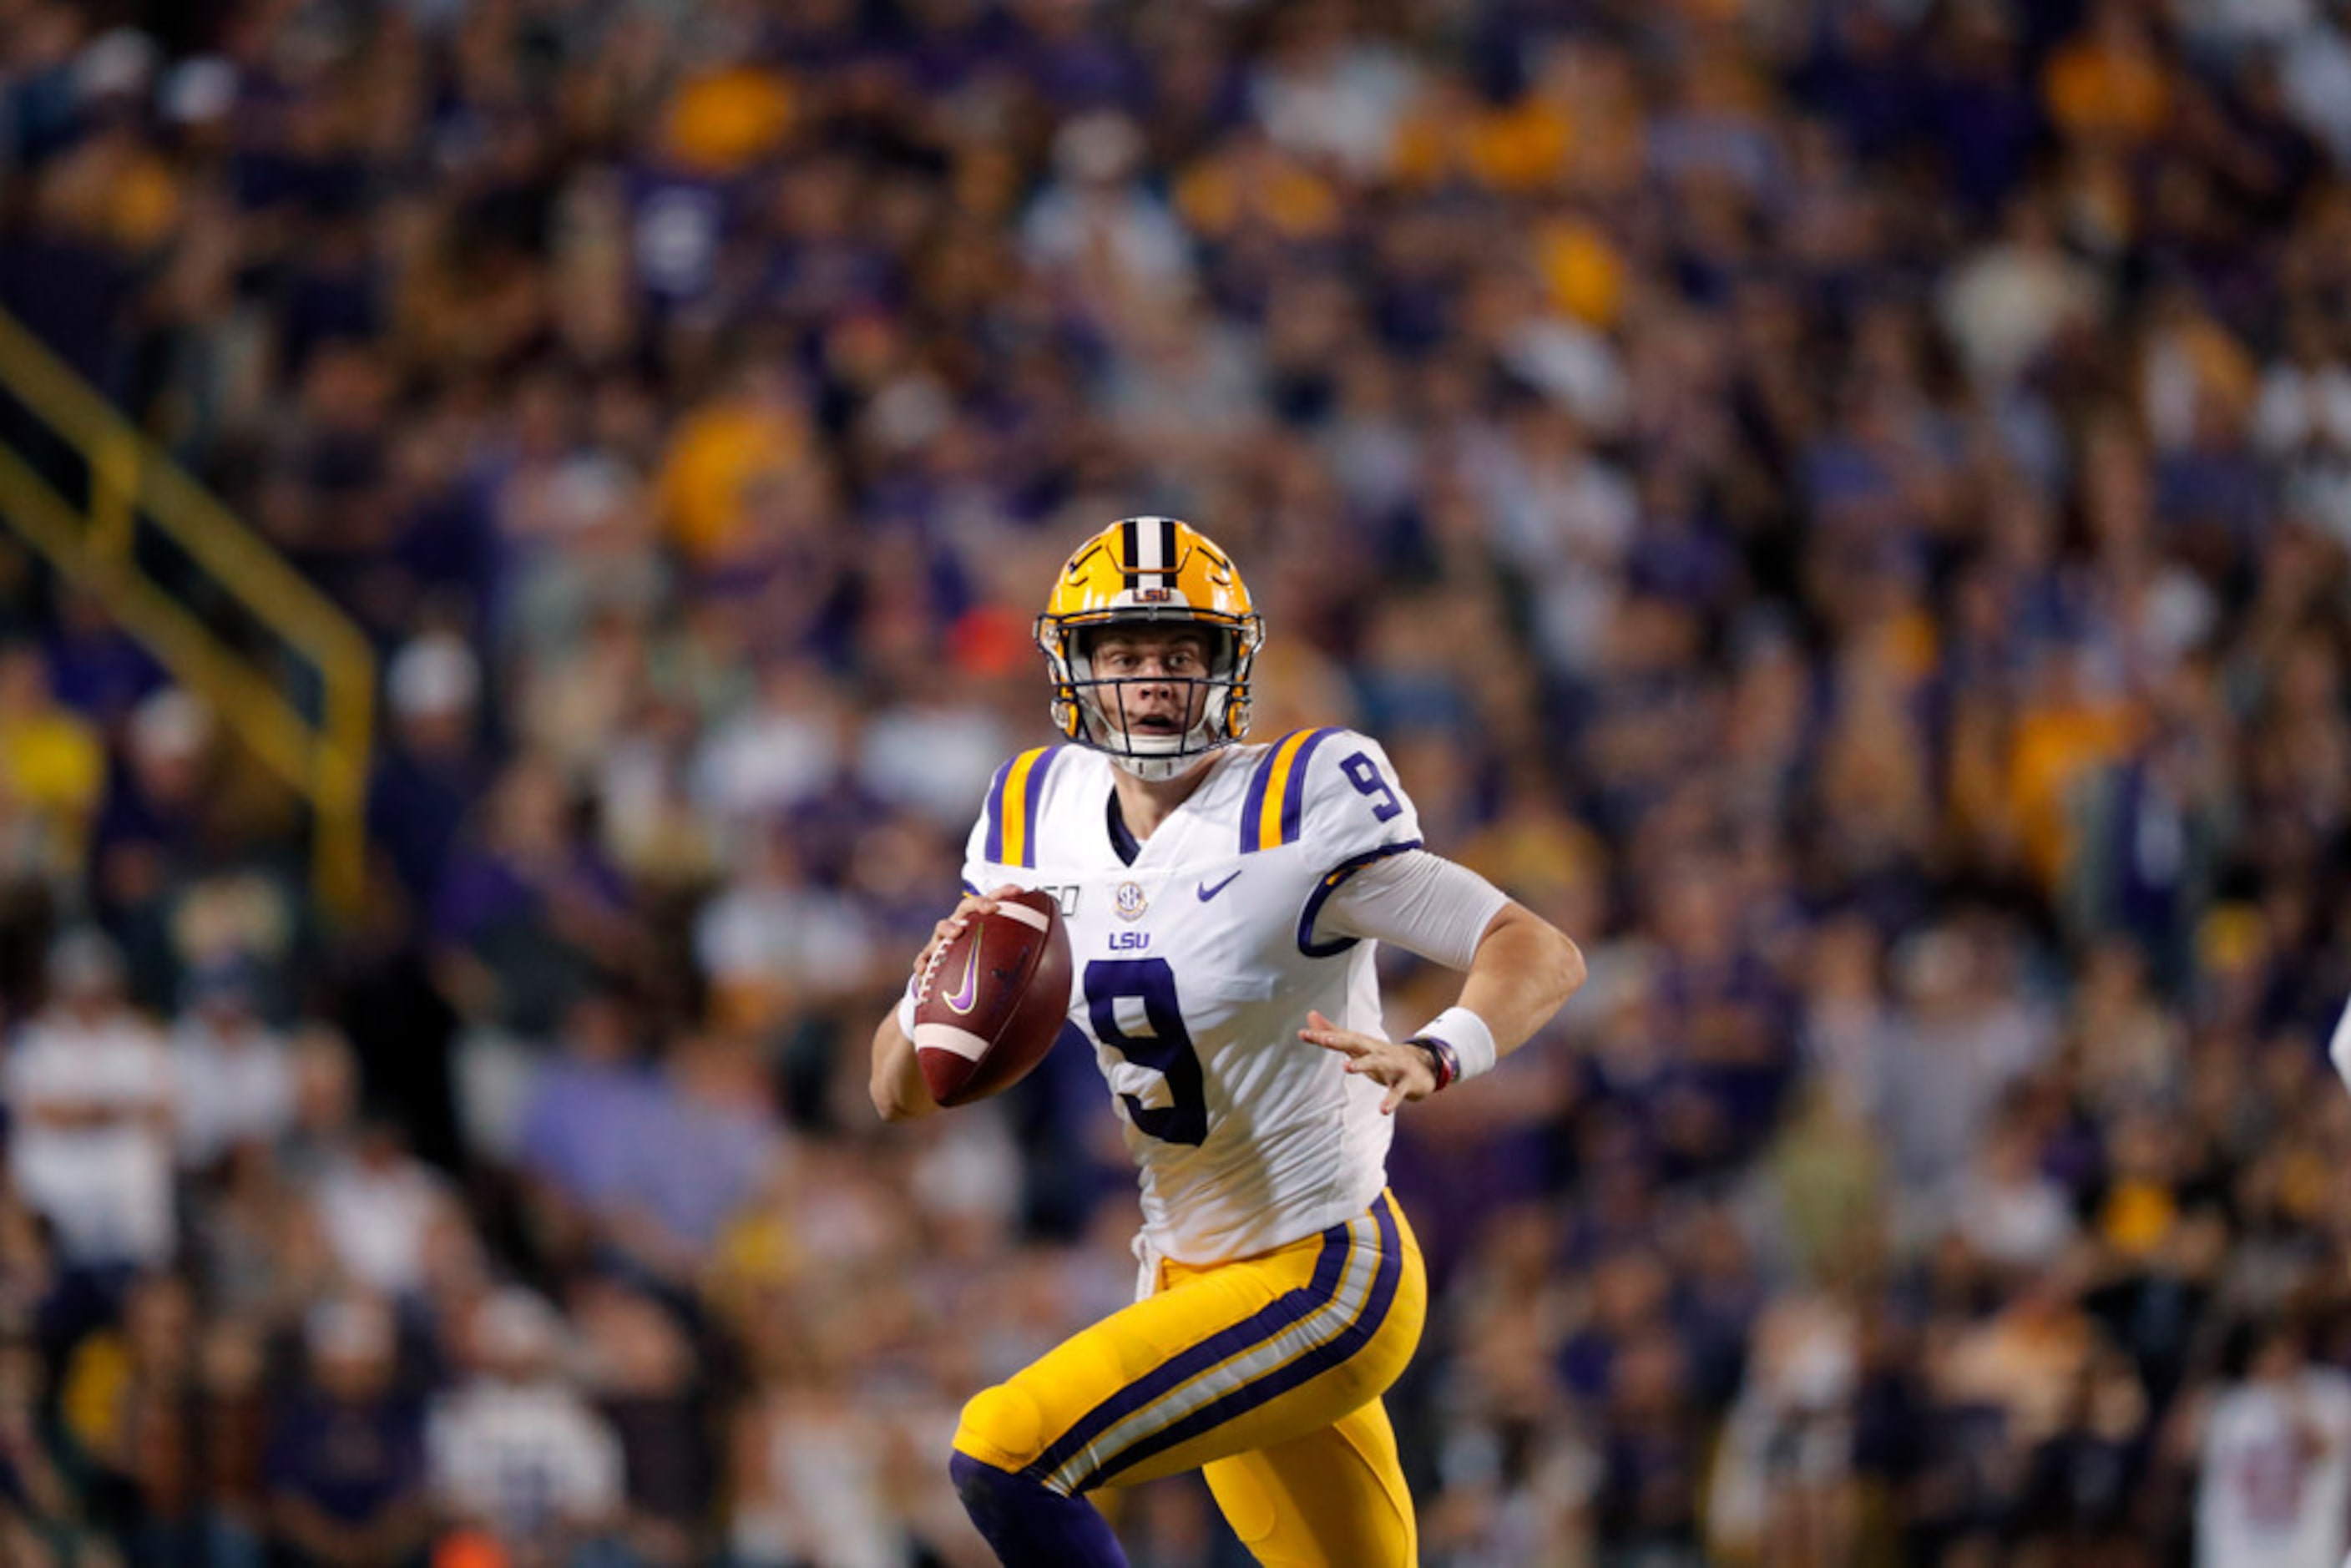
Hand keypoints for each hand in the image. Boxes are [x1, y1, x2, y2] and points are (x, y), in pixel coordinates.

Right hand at [910, 884, 1021, 997]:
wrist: (953, 996)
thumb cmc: (981, 974)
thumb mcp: (1005, 966)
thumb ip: (1027, 962)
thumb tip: (1063, 971)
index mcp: (980, 925)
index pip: (992, 903)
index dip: (1004, 893)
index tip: (1019, 891)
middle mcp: (961, 929)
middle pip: (967, 909)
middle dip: (978, 904)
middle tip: (991, 908)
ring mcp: (942, 944)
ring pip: (942, 929)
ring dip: (948, 928)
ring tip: (956, 933)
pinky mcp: (928, 963)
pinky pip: (923, 962)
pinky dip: (923, 963)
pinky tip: (924, 970)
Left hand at [1299, 1008, 1437, 1114]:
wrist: (1424, 1066)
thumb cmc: (1384, 1056)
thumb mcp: (1358, 1045)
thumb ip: (1333, 1031)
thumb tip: (1310, 1015)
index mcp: (1364, 1044)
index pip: (1341, 1038)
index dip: (1322, 1036)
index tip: (1302, 1034)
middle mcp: (1377, 1051)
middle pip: (1357, 1044)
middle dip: (1341, 1041)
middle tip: (1325, 1039)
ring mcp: (1392, 1065)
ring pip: (1377, 1063)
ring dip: (1362, 1064)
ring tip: (1347, 1068)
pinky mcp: (1405, 1083)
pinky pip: (1397, 1092)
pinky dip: (1390, 1101)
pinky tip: (1383, 1110)